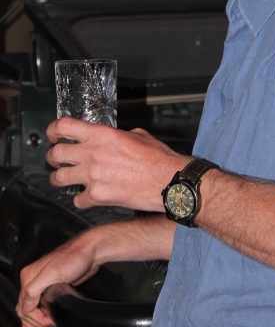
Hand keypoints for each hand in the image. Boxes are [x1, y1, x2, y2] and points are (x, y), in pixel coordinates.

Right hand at [16, 233, 98, 326]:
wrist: (89, 252)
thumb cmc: (74, 257)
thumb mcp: (52, 272)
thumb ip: (35, 289)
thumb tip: (26, 307)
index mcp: (29, 276)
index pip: (24, 306)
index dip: (36, 318)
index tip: (48, 321)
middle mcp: (33, 280)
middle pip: (25, 309)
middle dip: (35, 322)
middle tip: (48, 326)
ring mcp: (42, 284)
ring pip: (31, 309)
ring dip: (36, 321)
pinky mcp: (52, 288)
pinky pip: (40, 305)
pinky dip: (38, 315)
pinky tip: (38, 323)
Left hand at [46, 118, 190, 210]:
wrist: (169, 181)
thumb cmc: (158, 158)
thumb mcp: (138, 135)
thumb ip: (117, 135)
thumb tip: (109, 139)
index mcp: (102, 134)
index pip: (64, 127)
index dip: (53, 130)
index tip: (53, 134)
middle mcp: (93, 154)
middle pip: (55, 154)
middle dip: (53, 157)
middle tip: (57, 159)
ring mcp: (93, 176)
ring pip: (58, 179)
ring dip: (60, 179)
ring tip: (65, 179)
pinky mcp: (98, 196)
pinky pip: (78, 200)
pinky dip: (82, 200)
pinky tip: (88, 197)